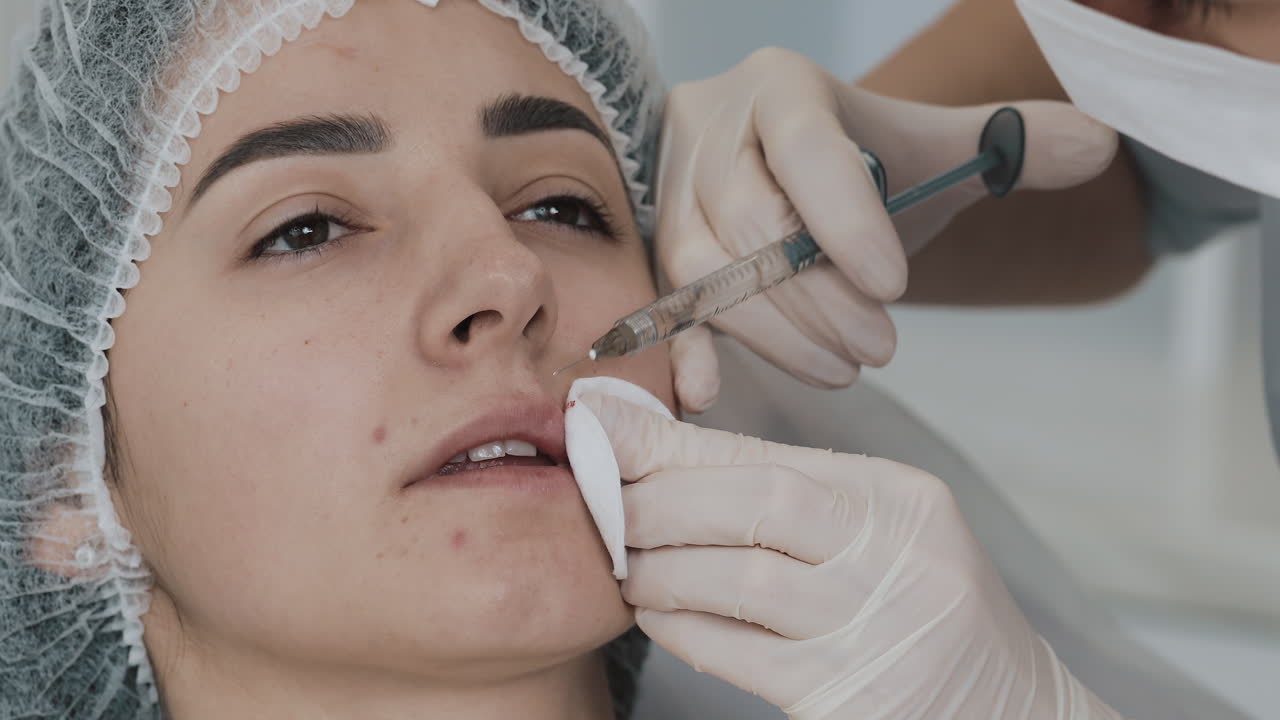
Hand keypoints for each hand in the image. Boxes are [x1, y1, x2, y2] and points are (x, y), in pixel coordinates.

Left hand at [581, 391, 1124, 719]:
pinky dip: (682, 626)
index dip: (674, 444)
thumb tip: (653, 450)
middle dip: (659, 498)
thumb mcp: (874, 533)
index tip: (603, 427)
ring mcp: (878, 631)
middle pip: (756, 503)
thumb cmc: (919, 610)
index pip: (770, 457)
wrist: (1008, 710)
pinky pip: (739, 653)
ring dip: (659, 567)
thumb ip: (783, 494)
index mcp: (901, 500)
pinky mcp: (849, 698)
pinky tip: (656, 613)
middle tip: (603, 501)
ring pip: (739, 578)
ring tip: (626, 564)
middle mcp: (899, 557)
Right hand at [658, 47, 1117, 410]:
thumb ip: (1006, 145)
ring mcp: (673, 192)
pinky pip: (660, 299)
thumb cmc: (858, 165)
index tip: (894, 286)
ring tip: (844, 367)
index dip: (845, 218)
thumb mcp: (926, 149)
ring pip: (703, 266)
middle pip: (748, 217)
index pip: (806, 146)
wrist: (778, 176)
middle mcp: (712, 130)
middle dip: (818, 295)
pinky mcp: (654, 250)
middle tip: (882, 349)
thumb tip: (1102, 141)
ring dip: (774, 330)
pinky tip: (710, 394)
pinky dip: (683, 347)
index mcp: (782, 90)